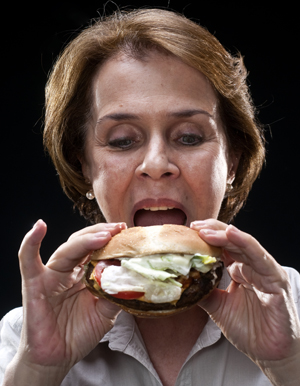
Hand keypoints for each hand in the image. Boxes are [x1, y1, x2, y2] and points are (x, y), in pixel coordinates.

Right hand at [9, 220, 125, 382]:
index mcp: (84, 273)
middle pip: (84, 243)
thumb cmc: (78, 333)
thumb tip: (130, 277)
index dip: (111, 240)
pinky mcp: (35, 283)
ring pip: (67, 249)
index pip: (97, 249)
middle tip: (119, 229)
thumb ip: (115, 294)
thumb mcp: (105, 313)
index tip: (126, 232)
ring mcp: (51, 275)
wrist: (57, 357)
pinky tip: (39, 227)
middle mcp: (68, 270)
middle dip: (102, 234)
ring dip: (85, 239)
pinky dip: (31, 243)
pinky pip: (28, 260)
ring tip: (104, 235)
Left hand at [191, 219, 299, 384]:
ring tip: (206, 230)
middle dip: (212, 231)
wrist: (271, 353)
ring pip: (244, 245)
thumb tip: (182, 282)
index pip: (223, 247)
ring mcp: (265, 271)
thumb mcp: (219, 307)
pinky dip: (246, 244)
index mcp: (239, 270)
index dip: (206, 237)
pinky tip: (232, 234)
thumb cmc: (250, 330)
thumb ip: (204, 292)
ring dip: (225, 235)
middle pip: (232, 241)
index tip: (189, 232)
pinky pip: (260, 258)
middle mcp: (252, 267)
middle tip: (193, 227)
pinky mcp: (276, 280)